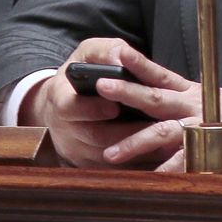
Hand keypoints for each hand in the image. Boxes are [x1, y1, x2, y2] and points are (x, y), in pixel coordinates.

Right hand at [19, 37, 150, 167]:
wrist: (66, 100)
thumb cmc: (83, 72)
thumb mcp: (90, 53)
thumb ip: (107, 52)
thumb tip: (123, 57)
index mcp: (59, 96)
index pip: (69, 107)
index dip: (91, 110)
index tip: (115, 107)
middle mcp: (62, 126)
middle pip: (92, 136)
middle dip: (124, 134)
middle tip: (152, 128)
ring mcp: (73, 148)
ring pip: (104, 157)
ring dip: (134, 151)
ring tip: (162, 141)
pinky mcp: (86, 164)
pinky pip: (111, 170)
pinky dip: (135, 164)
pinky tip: (158, 155)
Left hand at [99, 43, 221, 175]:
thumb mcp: (221, 103)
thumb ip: (194, 106)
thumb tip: (169, 110)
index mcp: (197, 93)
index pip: (162, 74)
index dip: (139, 64)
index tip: (116, 53)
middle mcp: (198, 105)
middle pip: (156, 96)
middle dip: (126, 91)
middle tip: (101, 86)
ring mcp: (205, 127)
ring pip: (163, 131)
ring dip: (135, 142)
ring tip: (109, 153)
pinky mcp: (214, 151)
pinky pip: (184, 163)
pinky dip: (166, 172)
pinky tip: (149, 180)